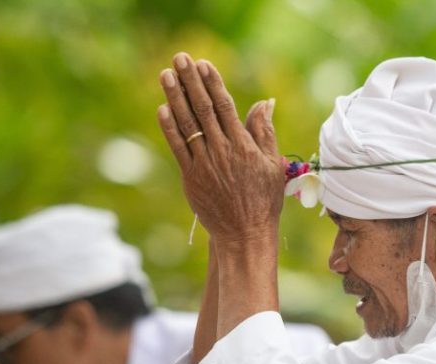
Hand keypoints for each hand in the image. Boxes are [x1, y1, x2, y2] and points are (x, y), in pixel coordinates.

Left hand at [157, 52, 282, 241]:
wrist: (244, 233)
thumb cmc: (264, 200)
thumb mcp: (273, 165)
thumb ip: (265, 132)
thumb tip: (264, 102)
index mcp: (244, 146)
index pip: (225, 106)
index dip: (212, 83)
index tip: (203, 64)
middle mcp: (222, 151)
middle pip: (203, 109)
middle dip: (190, 81)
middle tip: (179, 58)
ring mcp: (204, 164)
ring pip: (187, 124)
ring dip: (175, 97)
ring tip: (166, 75)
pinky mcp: (191, 178)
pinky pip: (177, 147)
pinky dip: (169, 127)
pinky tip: (162, 108)